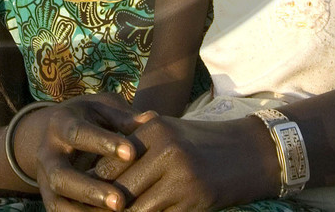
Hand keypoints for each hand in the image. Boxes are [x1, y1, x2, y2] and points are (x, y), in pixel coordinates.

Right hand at [26, 94, 144, 211]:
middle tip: (120, 201)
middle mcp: (47, 154)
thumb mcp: (103, 109)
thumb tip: (151, 119)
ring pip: (58, 203)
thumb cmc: (89, 118)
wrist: (56, 132)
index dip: (102, 143)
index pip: (77, 133)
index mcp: (59, 124)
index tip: (132, 153)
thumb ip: (123, 117)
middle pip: (60, 176)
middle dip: (89, 190)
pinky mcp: (51, 199)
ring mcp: (45, 180)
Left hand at [94, 111, 271, 211]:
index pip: (108, 164)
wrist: (249, 153)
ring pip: (136, 209)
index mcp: (152, 130)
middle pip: (118, 189)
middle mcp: (164, 151)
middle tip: (91, 211)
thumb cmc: (200, 143)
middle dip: (105, 206)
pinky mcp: (193, 201)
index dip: (94, 186)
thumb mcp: (167, 133)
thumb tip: (96, 174)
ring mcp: (180, 178)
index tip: (85, 198)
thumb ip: (135, 147)